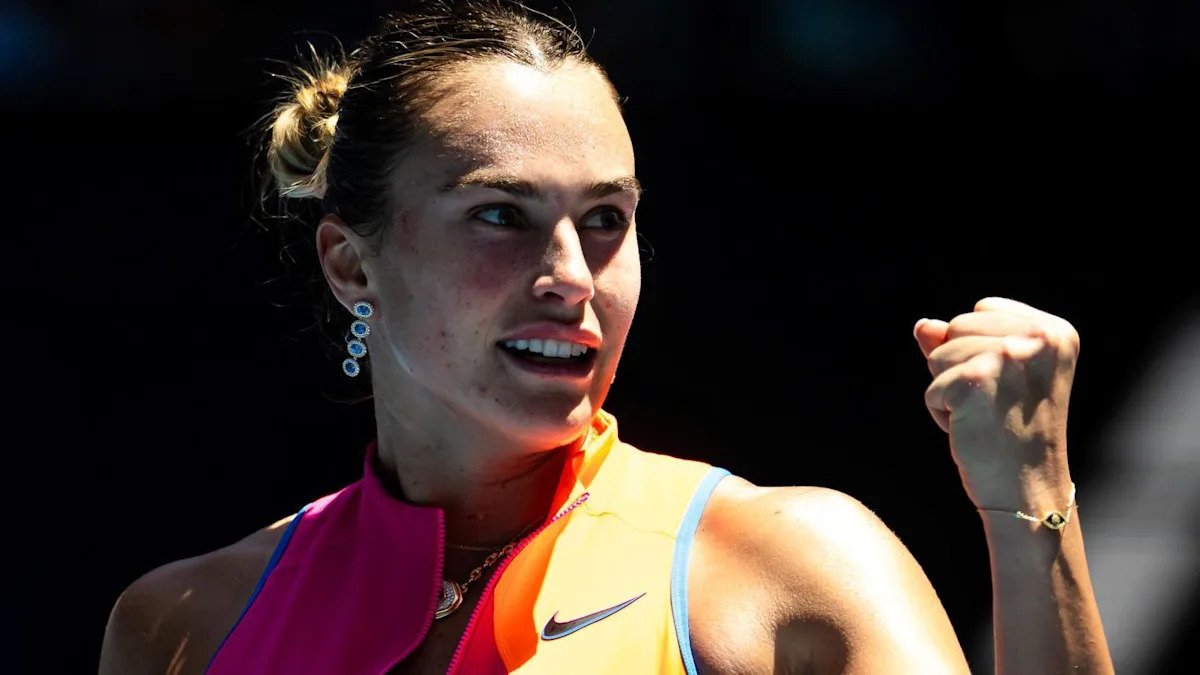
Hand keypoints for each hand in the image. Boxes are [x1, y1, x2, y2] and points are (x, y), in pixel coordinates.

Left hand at [913, 297, 1078, 508]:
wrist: (1029, 490)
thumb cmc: (1012, 434)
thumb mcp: (994, 377)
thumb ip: (960, 342)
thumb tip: (923, 325)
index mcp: (1055, 331)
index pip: (982, 309)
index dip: (980, 349)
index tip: (1010, 387)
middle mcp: (1040, 337)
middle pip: (957, 326)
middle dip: (961, 367)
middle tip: (996, 406)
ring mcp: (1009, 356)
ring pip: (939, 354)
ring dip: (950, 389)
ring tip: (986, 417)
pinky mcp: (976, 379)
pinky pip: (932, 385)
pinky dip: (941, 411)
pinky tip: (972, 429)